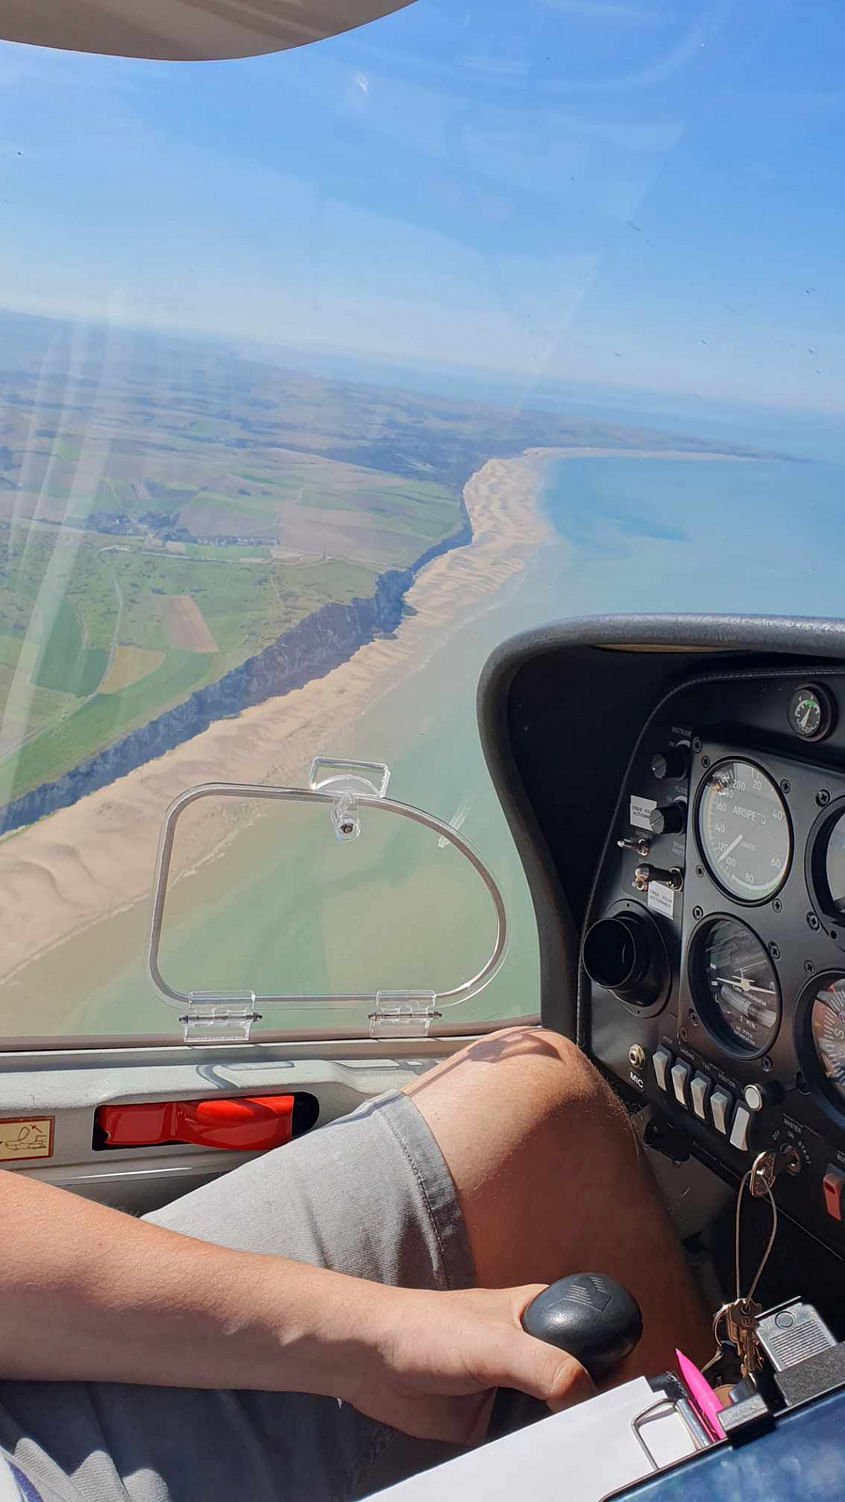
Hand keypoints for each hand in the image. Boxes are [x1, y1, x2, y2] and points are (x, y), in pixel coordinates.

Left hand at [341, 1283, 593, 1444]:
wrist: (371, 1360)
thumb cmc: (426, 1328)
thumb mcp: (496, 1342)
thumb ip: (547, 1367)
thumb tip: (587, 1398)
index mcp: (542, 1314)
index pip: (598, 1338)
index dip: (613, 1365)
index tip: (619, 1396)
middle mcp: (534, 1352)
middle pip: (583, 1386)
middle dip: (587, 1409)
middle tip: (592, 1431)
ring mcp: (515, 1389)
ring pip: (557, 1419)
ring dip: (560, 1435)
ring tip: (563, 1448)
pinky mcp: (494, 1423)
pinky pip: (527, 1444)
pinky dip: (533, 1454)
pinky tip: (535, 1459)